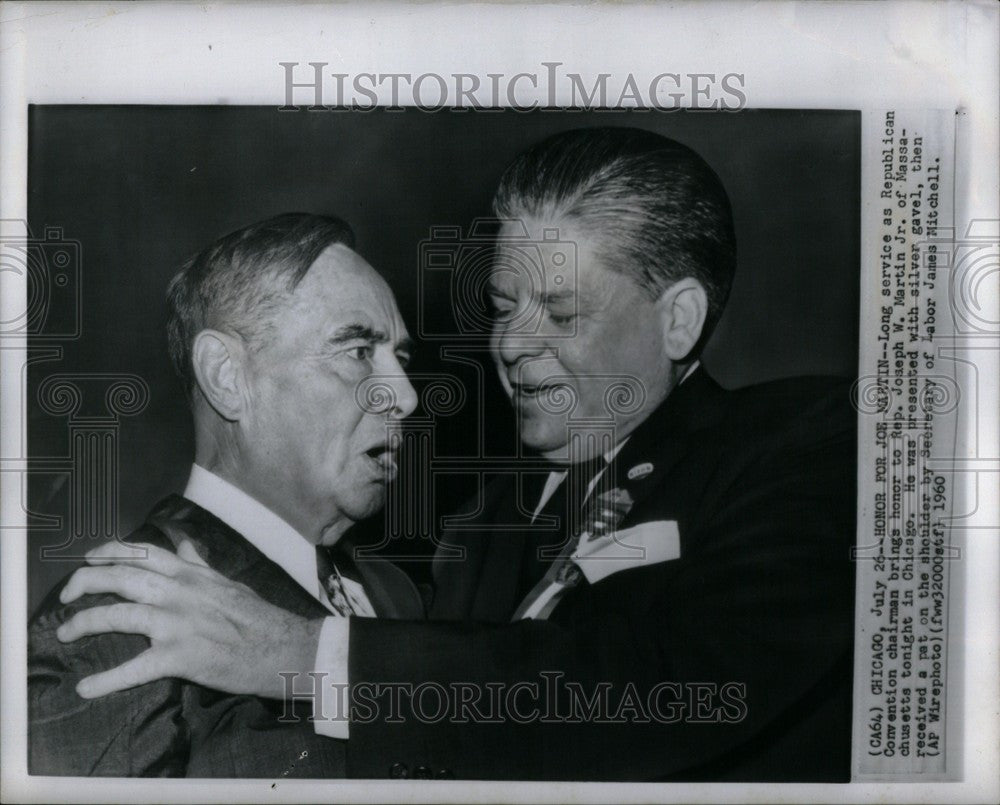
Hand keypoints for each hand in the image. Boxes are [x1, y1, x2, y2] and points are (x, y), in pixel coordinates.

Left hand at [56, 540, 324, 699]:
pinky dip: (106, 680)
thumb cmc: (258, 617)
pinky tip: (87, 688)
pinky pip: (134, 668)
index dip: (109, 552)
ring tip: (65, 633)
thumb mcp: (226, 582)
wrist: (283, 646)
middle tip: (67, 594)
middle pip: (120, 577)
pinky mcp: (180, 656)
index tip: (89, 557)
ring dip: (84, 623)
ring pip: (118, 615)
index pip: (142, 553)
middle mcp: (179, 592)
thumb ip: (199, 565)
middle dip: (85, 582)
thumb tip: (184, 544)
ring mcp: (177, 623)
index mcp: (191, 574)